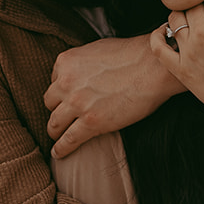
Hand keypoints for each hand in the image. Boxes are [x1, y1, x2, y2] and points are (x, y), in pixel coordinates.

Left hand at [45, 35, 181, 156]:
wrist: (153, 67)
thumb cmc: (132, 55)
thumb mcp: (97, 49)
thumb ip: (83, 63)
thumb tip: (83, 72)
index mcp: (66, 62)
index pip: (54, 81)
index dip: (63, 91)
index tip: (70, 98)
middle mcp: (66, 82)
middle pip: (50, 103)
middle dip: (57, 110)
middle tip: (65, 117)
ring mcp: (77, 103)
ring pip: (54, 123)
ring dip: (56, 131)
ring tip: (58, 137)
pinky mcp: (91, 122)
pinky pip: (68, 139)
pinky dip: (61, 148)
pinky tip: (58, 153)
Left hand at [150, 0, 203, 129]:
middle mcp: (202, 35)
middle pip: (193, 3)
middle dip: (202, 2)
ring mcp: (188, 52)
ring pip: (174, 18)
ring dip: (183, 14)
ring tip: (193, 19)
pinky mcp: (180, 69)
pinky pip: (158, 47)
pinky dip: (157, 35)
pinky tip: (165, 31)